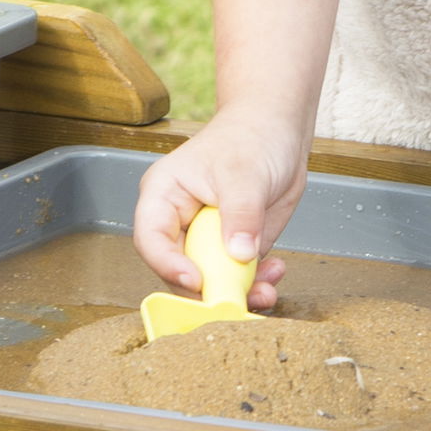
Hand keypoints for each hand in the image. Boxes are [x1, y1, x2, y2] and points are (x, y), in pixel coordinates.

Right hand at [131, 100, 311, 306]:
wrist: (279, 130)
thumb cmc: (251, 137)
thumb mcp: (244, 174)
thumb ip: (240, 214)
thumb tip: (239, 255)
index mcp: (164, 197)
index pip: (151, 240)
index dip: (168, 265)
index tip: (196, 281)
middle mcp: (179, 224)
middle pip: (178, 271)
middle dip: (209, 290)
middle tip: (236, 299)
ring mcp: (207, 240)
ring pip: (211, 282)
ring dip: (238, 293)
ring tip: (267, 290)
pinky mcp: (233, 250)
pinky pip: (238, 279)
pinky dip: (257, 284)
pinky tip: (277, 271)